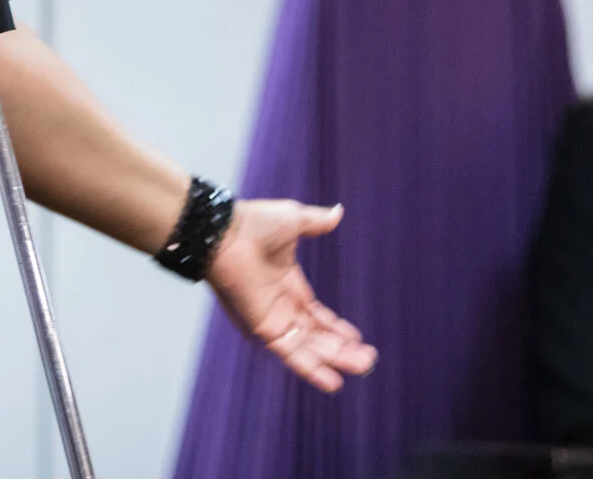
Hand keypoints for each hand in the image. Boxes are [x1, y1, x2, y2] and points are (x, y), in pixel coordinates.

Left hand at [205, 198, 376, 392]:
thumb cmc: (253, 223)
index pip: (316, 315)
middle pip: (317, 336)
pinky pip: (290, 354)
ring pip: (309, 348)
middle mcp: (281, 307)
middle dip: (342, 350)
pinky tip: (332, 381)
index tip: (357, 339)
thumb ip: (317, 223)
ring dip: (334, 361)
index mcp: (289, 285)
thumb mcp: (294, 221)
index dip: (336, 328)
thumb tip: (338, 212)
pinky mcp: (263, 329)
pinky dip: (311, 368)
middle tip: (368, 361)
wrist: (224, 233)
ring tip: (361, 368)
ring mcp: (273, 320)